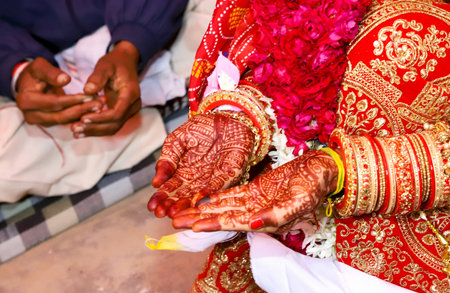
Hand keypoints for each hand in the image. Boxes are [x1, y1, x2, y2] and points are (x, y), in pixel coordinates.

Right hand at [15, 57, 101, 125]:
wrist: (30, 83)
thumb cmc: (35, 73)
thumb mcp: (40, 67)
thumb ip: (52, 73)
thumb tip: (65, 80)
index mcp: (27, 101)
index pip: (54, 103)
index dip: (73, 100)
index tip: (90, 95)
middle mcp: (32, 115)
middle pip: (61, 115)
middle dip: (82, 109)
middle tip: (100, 103)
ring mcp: (41, 122)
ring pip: (66, 121)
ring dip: (85, 114)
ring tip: (100, 106)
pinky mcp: (50, 123)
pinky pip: (68, 122)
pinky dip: (82, 117)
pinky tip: (96, 112)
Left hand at [72, 41, 141, 136]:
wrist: (125, 62)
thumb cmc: (115, 62)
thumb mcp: (105, 65)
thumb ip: (97, 77)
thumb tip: (87, 90)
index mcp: (131, 93)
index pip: (117, 112)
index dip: (100, 118)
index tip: (82, 118)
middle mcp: (133, 105)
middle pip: (115, 124)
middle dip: (95, 128)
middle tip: (75, 128)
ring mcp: (129, 111)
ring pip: (113, 128)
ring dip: (94, 131)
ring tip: (75, 132)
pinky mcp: (122, 113)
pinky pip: (110, 125)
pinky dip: (96, 129)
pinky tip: (81, 131)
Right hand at [148, 112, 255, 217]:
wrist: (228, 118)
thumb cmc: (204, 128)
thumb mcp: (178, 139)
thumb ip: (167, 157)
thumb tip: (156, 180)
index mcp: (184, 171)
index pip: (170, 188)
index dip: (161, 197)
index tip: (152, 206)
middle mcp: (197, 179)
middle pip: (182, 195)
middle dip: (171, 205)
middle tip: (160, 213)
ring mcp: (213, 179)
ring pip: (198, 196)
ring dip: (186, 205)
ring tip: (174, 212)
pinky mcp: (229, 175)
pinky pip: (217, 186)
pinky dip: (207, 194)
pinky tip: (197, 201)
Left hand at [172, 150, 338, 232]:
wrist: (320, 169)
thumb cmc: (314, 184)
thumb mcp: (300, 200)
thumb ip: (277, 214)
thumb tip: (253, 225)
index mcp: (266, 218)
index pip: (233, 223)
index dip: (213, 224)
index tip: (192, 226)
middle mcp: (256, 212)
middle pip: (221, 216)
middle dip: (198, 219)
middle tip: (174, 220)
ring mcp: (254, 201)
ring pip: (222, 206)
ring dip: (201, 209)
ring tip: (180, 211)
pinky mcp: (254, 190)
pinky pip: (230, 194)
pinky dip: (215, 197)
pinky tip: (200, 198)